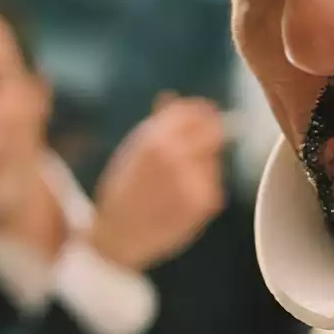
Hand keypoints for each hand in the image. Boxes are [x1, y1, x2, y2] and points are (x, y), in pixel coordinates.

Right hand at [85, 95, 225, 272]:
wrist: (119, 237)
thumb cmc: (122, 191)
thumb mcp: (132, 151)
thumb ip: (156, 123)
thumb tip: (171, 96)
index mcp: (155, 141)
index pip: (194, 113)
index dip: (199, 111)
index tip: (201, 114)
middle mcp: (178, 158)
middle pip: (214, 131)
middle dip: (210, 131)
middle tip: (203, 138)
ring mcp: (195, 181)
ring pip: (213, 158)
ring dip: (202, 161)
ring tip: (176, 181)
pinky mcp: (207, 203)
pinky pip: (212, 182)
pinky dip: (201, 184)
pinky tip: (179, 198)